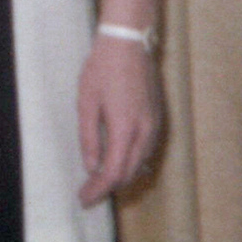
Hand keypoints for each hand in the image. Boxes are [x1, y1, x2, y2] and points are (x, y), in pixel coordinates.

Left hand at [76, 33, 162, 206]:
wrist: (129, 41)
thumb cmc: (103, 68)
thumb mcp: (86, 102)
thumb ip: (89, 137)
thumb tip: (91, 167)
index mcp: (124, 128)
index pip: (113, 173)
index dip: (98, 190)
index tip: (83, 199)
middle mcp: (145, 132)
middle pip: (129, 173)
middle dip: (108, 187)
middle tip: (88, 193)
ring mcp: (155, 125)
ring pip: (140, 164)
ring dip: (122, 176)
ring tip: (100, 181)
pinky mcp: (158, 118)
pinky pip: (147, 150)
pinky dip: (132, 162)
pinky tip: (119, 161)